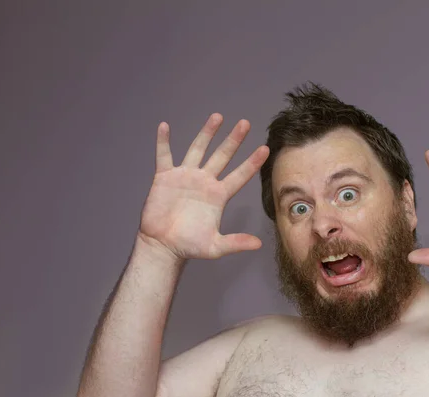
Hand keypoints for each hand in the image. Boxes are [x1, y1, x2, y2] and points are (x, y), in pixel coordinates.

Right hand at [138, 113, 269, 259]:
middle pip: (222, 156)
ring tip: (217, 117)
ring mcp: (185, 177)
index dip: (252, 162)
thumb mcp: (215, 247)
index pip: (240, 175)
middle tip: (245, 124)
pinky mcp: (165, 177)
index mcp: (219, 195)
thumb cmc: (189, 246)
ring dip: (207, 133)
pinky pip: (164, 155)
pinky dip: (163, 141)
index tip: (265, 149)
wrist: (162, 246)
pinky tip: (164, 126)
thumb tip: (259, 244)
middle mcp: (205, 181)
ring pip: (198, 149)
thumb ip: (236, 243)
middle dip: (233, 140)